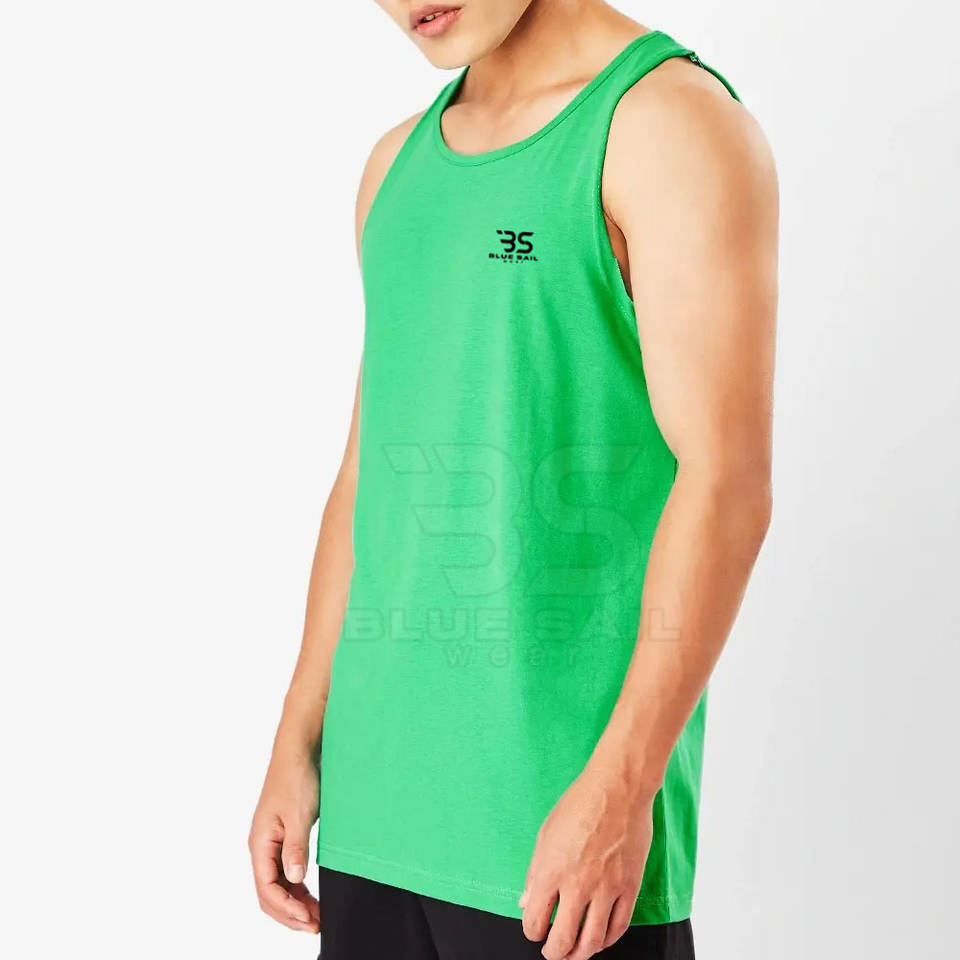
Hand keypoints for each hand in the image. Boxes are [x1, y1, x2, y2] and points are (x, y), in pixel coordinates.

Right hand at [249, 751, 320, 932]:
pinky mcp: (283, 838)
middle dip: (290, 914)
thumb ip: (295, 848)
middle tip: (316, 925)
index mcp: (260, 843)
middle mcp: (262, 847)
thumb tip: (295, 880)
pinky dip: (296, 889)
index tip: (310, 920)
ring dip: (294, 904)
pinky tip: (311, 896)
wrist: (299, 751)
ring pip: (277, 885)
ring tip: (316, 916)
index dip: (287, 909)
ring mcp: (271, 844)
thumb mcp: (299, 814)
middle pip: (269, 893)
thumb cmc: (296, 778)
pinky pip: (284, 872)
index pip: (266, 888)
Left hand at [519, 760, 654, 959]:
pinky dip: (607, 940)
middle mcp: (577, 885)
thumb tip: (525, 901)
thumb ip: (535, 871)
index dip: (532, 932)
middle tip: (553, 953)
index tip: (535, 930)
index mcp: (550, 870)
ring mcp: (606, 888)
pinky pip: (618, 926)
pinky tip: (600, 940)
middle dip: (554, 953)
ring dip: (581, 954)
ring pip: (592, 941)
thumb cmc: (578, 804)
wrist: (618, 788)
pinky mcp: (629, 886)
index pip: (535, 921)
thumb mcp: (546, 833)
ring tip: (575, 954)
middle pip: (563, 940)